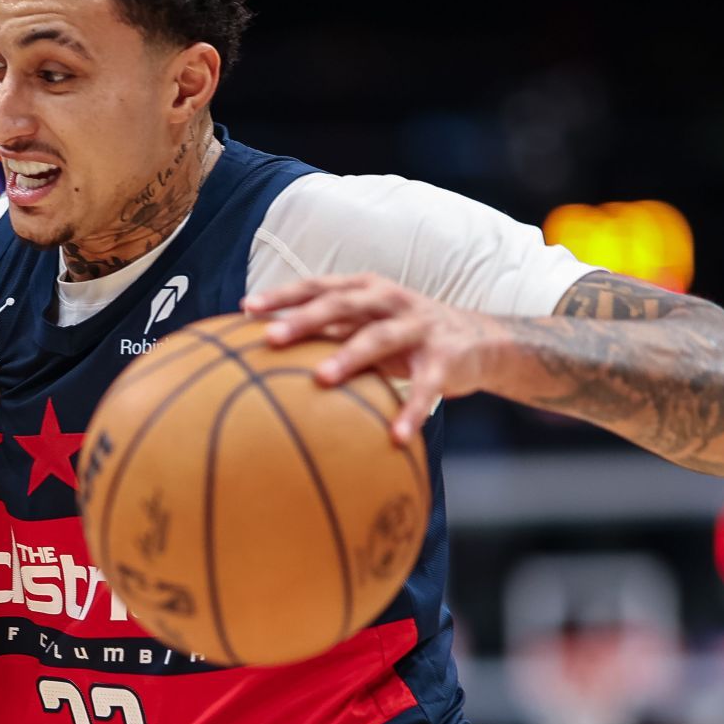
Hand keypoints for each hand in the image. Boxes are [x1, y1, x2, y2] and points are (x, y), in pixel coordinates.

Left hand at [244, 274, 501, 443]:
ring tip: (321, 380)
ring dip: (350, 358)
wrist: (477, 341)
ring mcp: (419, 327)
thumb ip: (326, 332)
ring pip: (380, 338)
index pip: (318, 287)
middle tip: (271, 338)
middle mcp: (391, 301)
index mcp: (365, 290)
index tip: (246, 307)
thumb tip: (265, 346)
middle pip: (343, 305)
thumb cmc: (404, 335)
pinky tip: (395, 436)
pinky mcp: (444, 358)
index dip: (284, 295)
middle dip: (306, 319)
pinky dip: (411, 412)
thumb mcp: (366, 326)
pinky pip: (426, 388)